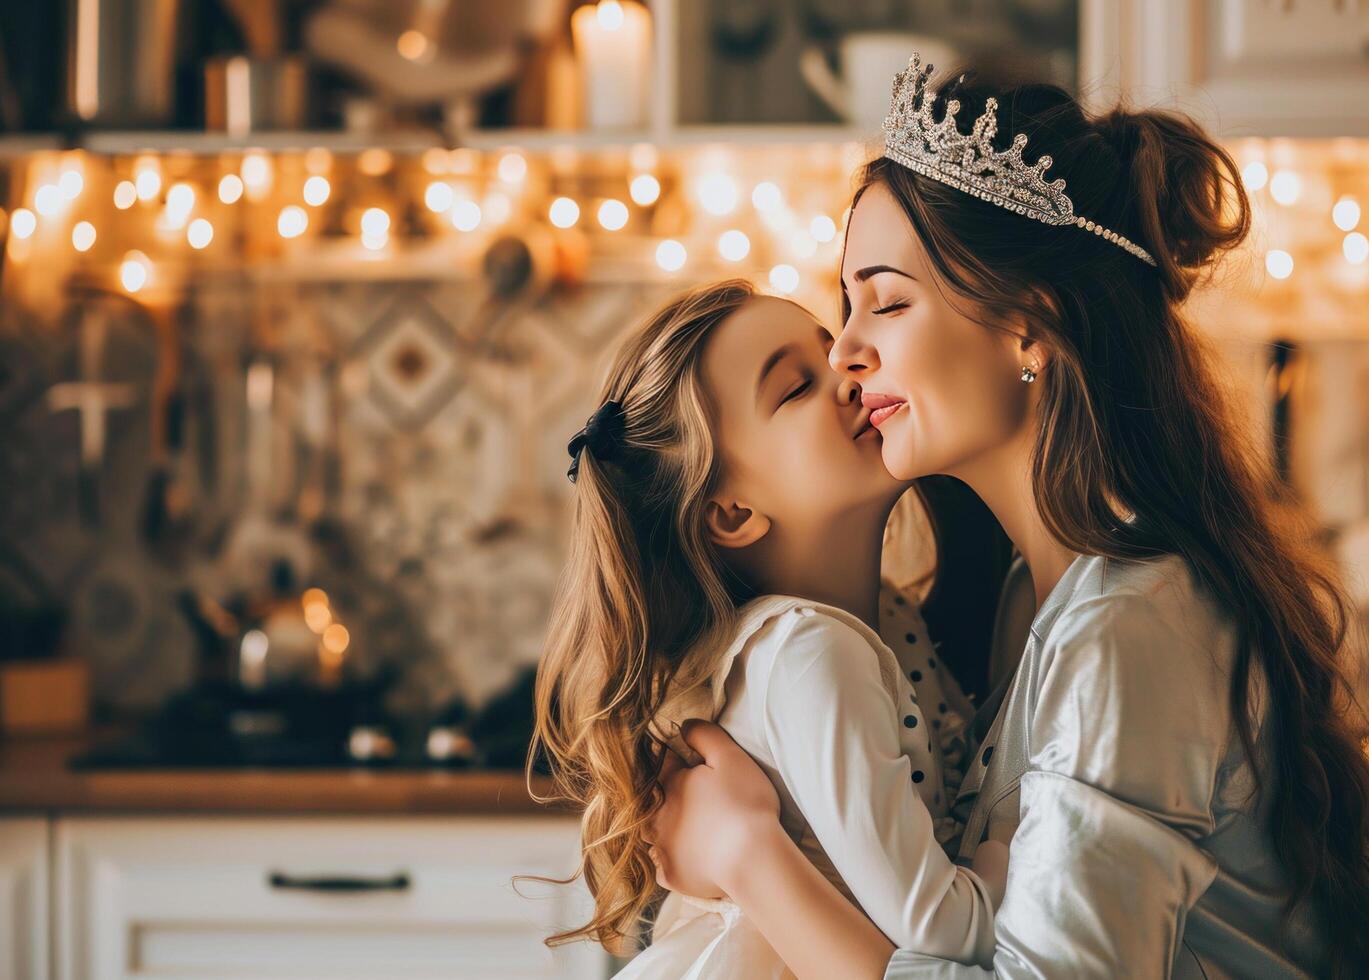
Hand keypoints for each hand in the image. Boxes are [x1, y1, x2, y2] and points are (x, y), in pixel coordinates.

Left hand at [647, 719, 781, 899]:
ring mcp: (663, 848)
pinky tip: (683, 858)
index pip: (661, 764)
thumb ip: (704, 735)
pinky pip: (662, 867)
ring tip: (679, 827)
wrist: (751, 860)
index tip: (678, 759)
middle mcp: (657, 816)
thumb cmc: (744, 804)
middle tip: (682, 797)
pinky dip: (670, 861)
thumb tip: (682, 725)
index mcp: (670, 785)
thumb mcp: (730, 757)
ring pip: (650, 835)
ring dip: (660, 829)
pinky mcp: (673, 876)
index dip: (670, 759)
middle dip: (659, 795)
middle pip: (649, 800)